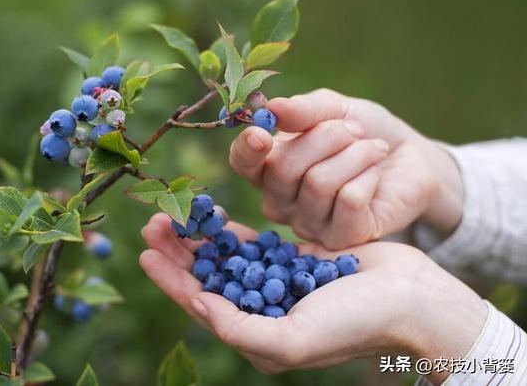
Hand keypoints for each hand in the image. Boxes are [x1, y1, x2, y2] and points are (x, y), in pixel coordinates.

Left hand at [139, 213, 486, 382]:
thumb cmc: (355, 324)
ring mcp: (277, 283)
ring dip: (199, 238)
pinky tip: (212, 216)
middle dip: (179, 252)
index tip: (144, 253)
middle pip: (208, 278)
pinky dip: (231, 231)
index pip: (201, 305)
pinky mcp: (294, 259)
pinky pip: (254, 243)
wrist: (410, 298)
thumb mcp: (293, 339)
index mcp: (257, 336)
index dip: (171, 280)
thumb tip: (200, 306)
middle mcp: (262, 311)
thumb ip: (241, 329)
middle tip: (153, 223)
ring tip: (173, 214)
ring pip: (226, 258)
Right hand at [229, 88, 463, 248]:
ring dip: (355, 154)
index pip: (242, 163)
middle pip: (283, 169)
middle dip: (326, 137)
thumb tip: (273, 108)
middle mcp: (280, 201)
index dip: (247, 150)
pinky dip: (368, 176)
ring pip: (319, 183)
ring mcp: (308, 224)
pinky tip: (375, 175)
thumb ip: (304, 110)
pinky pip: (348, 201)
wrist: (410, 157)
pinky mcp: (341, 239)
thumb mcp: (335, 109)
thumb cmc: (363, 132)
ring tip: (372, 149)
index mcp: (269, 167)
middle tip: (354, 130)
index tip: (262, 133)